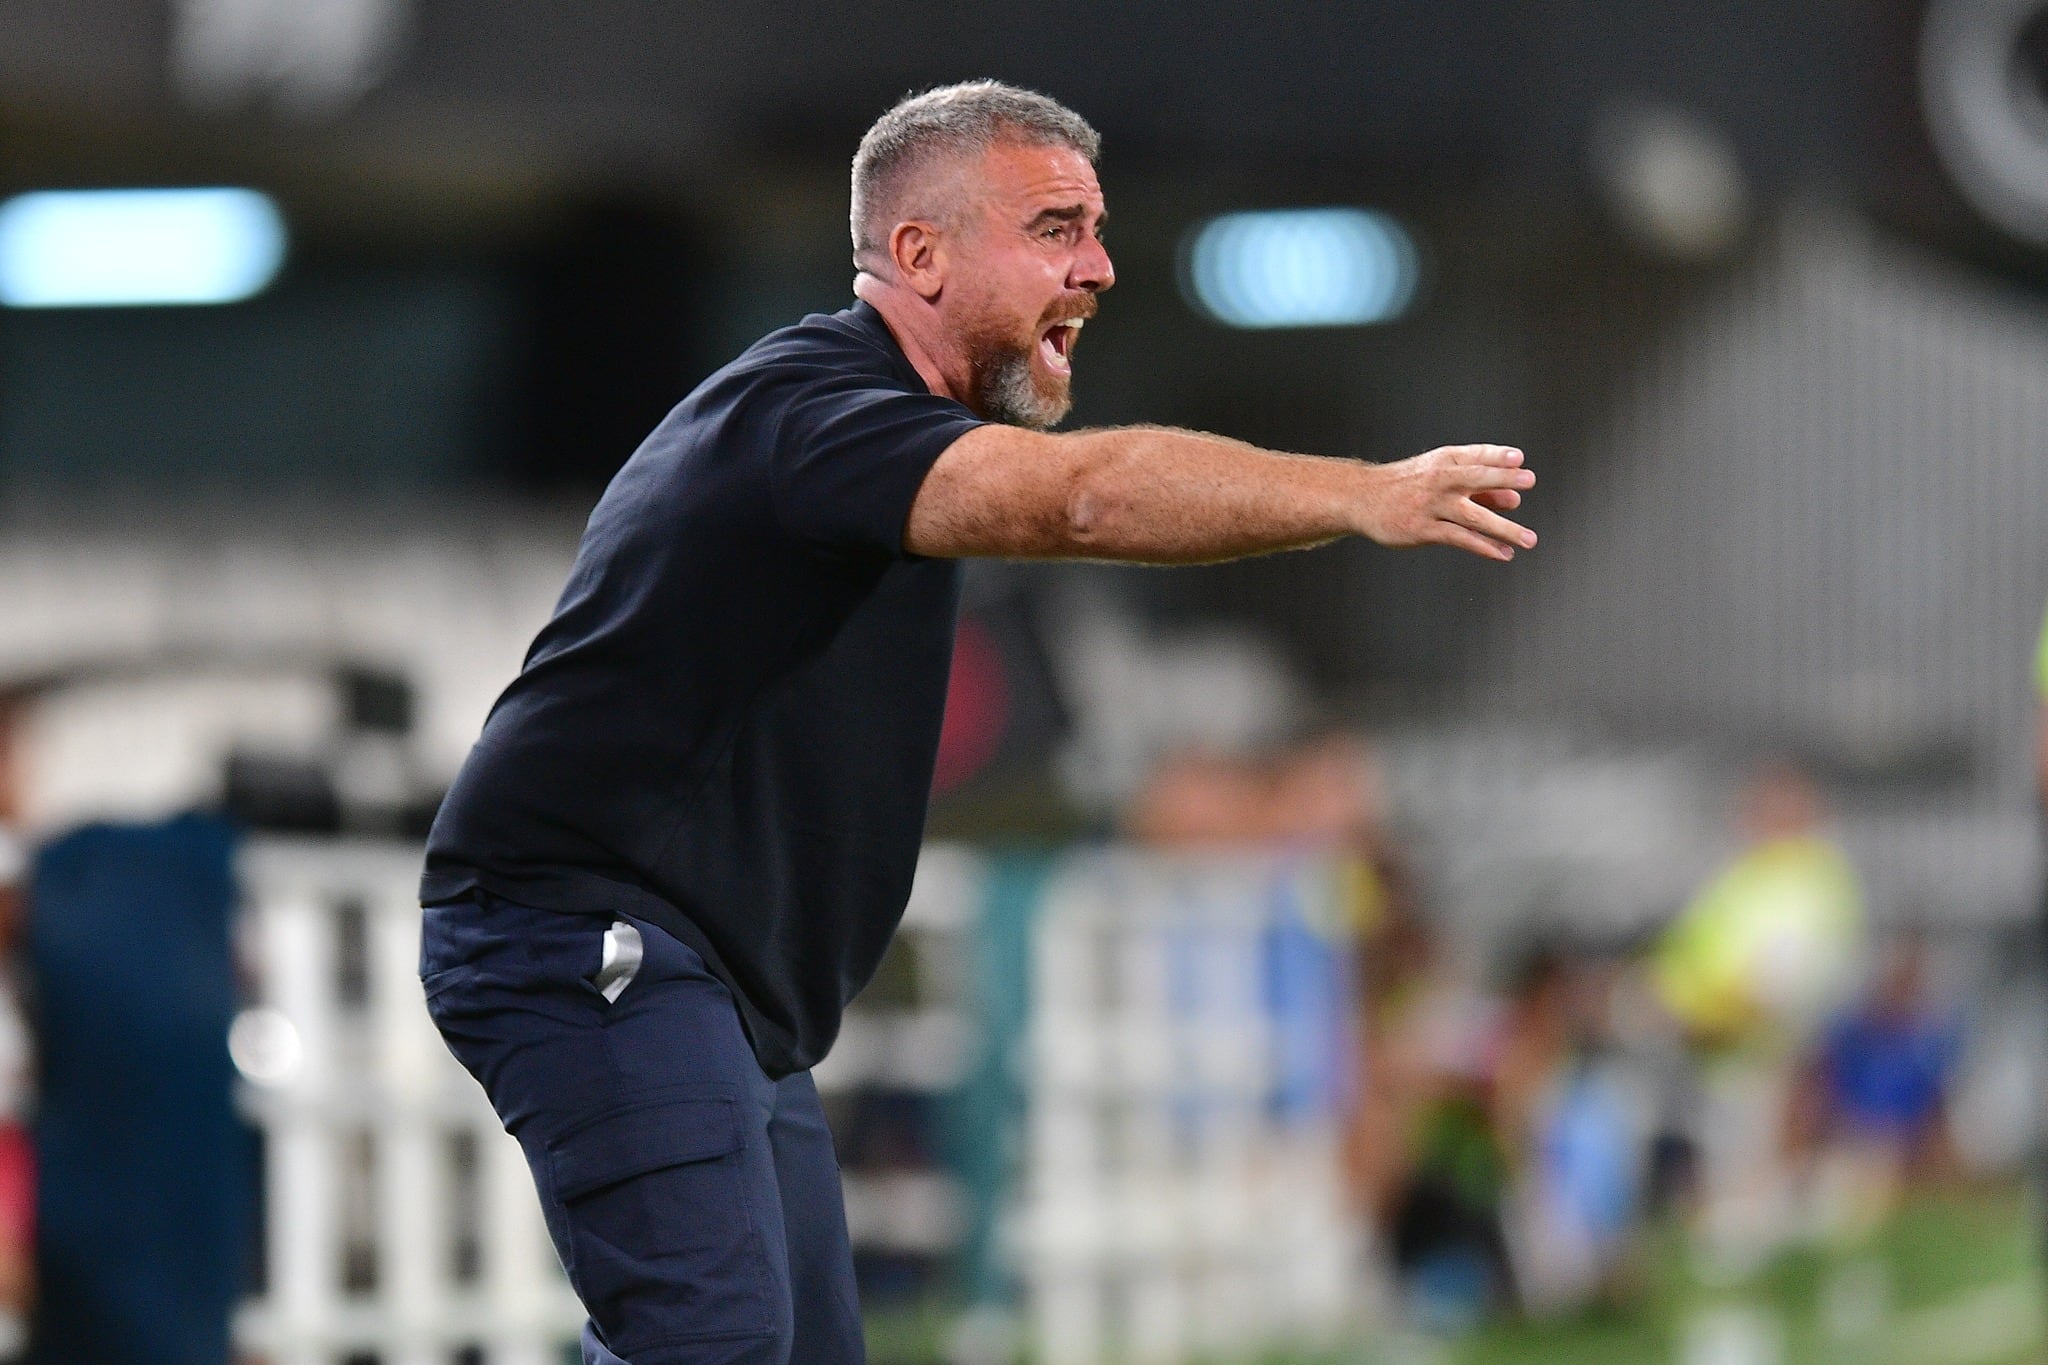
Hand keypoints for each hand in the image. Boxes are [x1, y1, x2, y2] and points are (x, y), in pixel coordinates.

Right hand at [1355, 444, 1536, 560]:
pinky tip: (1503, 553)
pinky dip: (1484, 546)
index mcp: (1444, 461)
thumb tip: (1513, 500)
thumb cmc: (1407, 485)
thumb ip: (1477, 486)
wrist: (1362, 497)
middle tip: (1529, 480)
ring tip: (1528, 539)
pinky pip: (1459, 538)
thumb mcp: (1438, 475)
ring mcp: (1431, 506)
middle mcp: (1439, 480)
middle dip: (1503, 478)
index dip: (1498, 455)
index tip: (1518, 458)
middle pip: (1475, 478)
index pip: (1476, 455)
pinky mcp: (1424, 529)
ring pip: (1473, 516)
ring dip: (1503, 528)